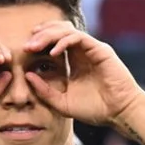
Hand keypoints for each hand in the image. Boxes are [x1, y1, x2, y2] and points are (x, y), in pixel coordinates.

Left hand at [20, 23, 144, 127]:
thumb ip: (44, 91)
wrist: (119, 113)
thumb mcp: (62, 102)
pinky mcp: (100, 50)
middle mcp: (83, 51)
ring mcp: (92, 49)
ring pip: (67, 30)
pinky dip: (64, 42)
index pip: (55, 41)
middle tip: (26, 46)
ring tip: (35, 46)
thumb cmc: (95, 109)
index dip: (40, 41)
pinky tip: (53, 52)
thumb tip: (27, 75)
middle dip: (41, 35)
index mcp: (75, 61)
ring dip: (49, 35)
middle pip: (59, 31)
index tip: (25, 49)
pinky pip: (79, 38)